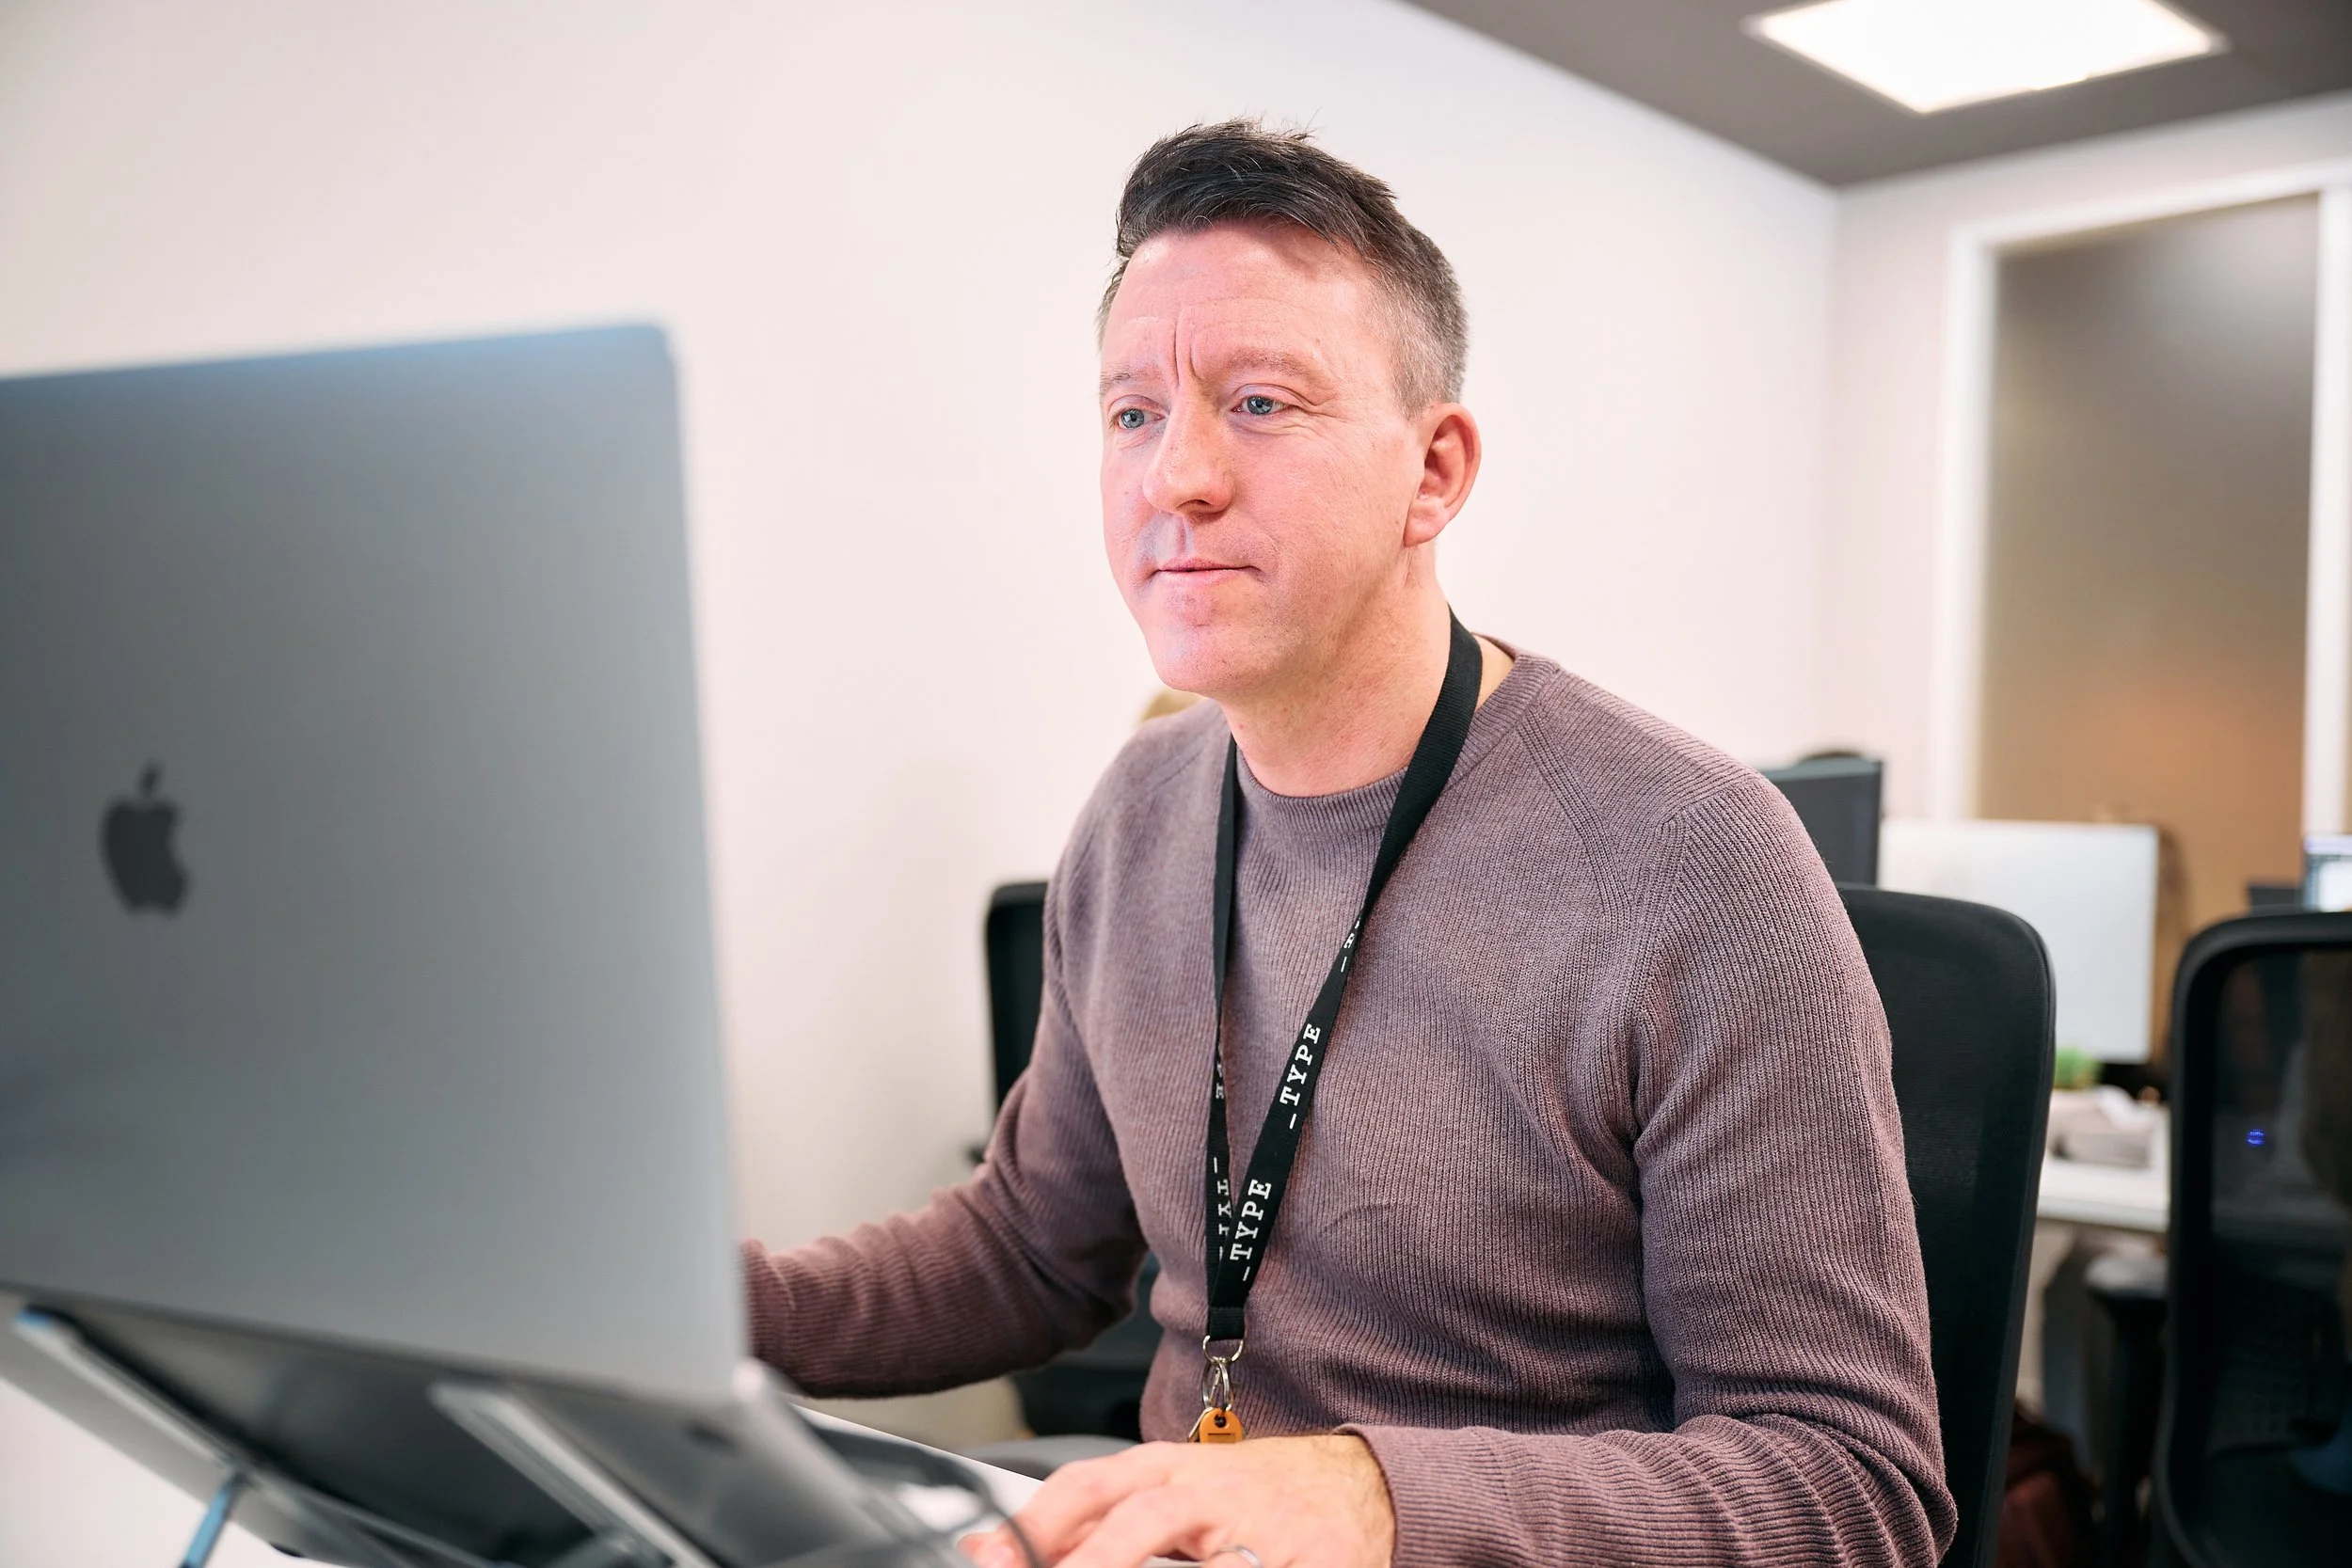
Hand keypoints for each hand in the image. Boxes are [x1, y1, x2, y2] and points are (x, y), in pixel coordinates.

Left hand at [960, 1435, 1393, 1567]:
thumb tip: (992, 1549)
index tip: (989, 1557)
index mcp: (1166, 1472)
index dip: (1036, 1526)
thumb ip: (1091, 1522)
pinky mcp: (1312, 1560)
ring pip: (1206, 1556)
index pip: (1086, 1485)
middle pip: (1141, 1518)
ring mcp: (1261, 1527)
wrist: (1359, 1486)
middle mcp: (1208, 1491)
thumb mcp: (1169, 1496)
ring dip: (1139, 1567)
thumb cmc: (1251, 1496)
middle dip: (1090, 1560)